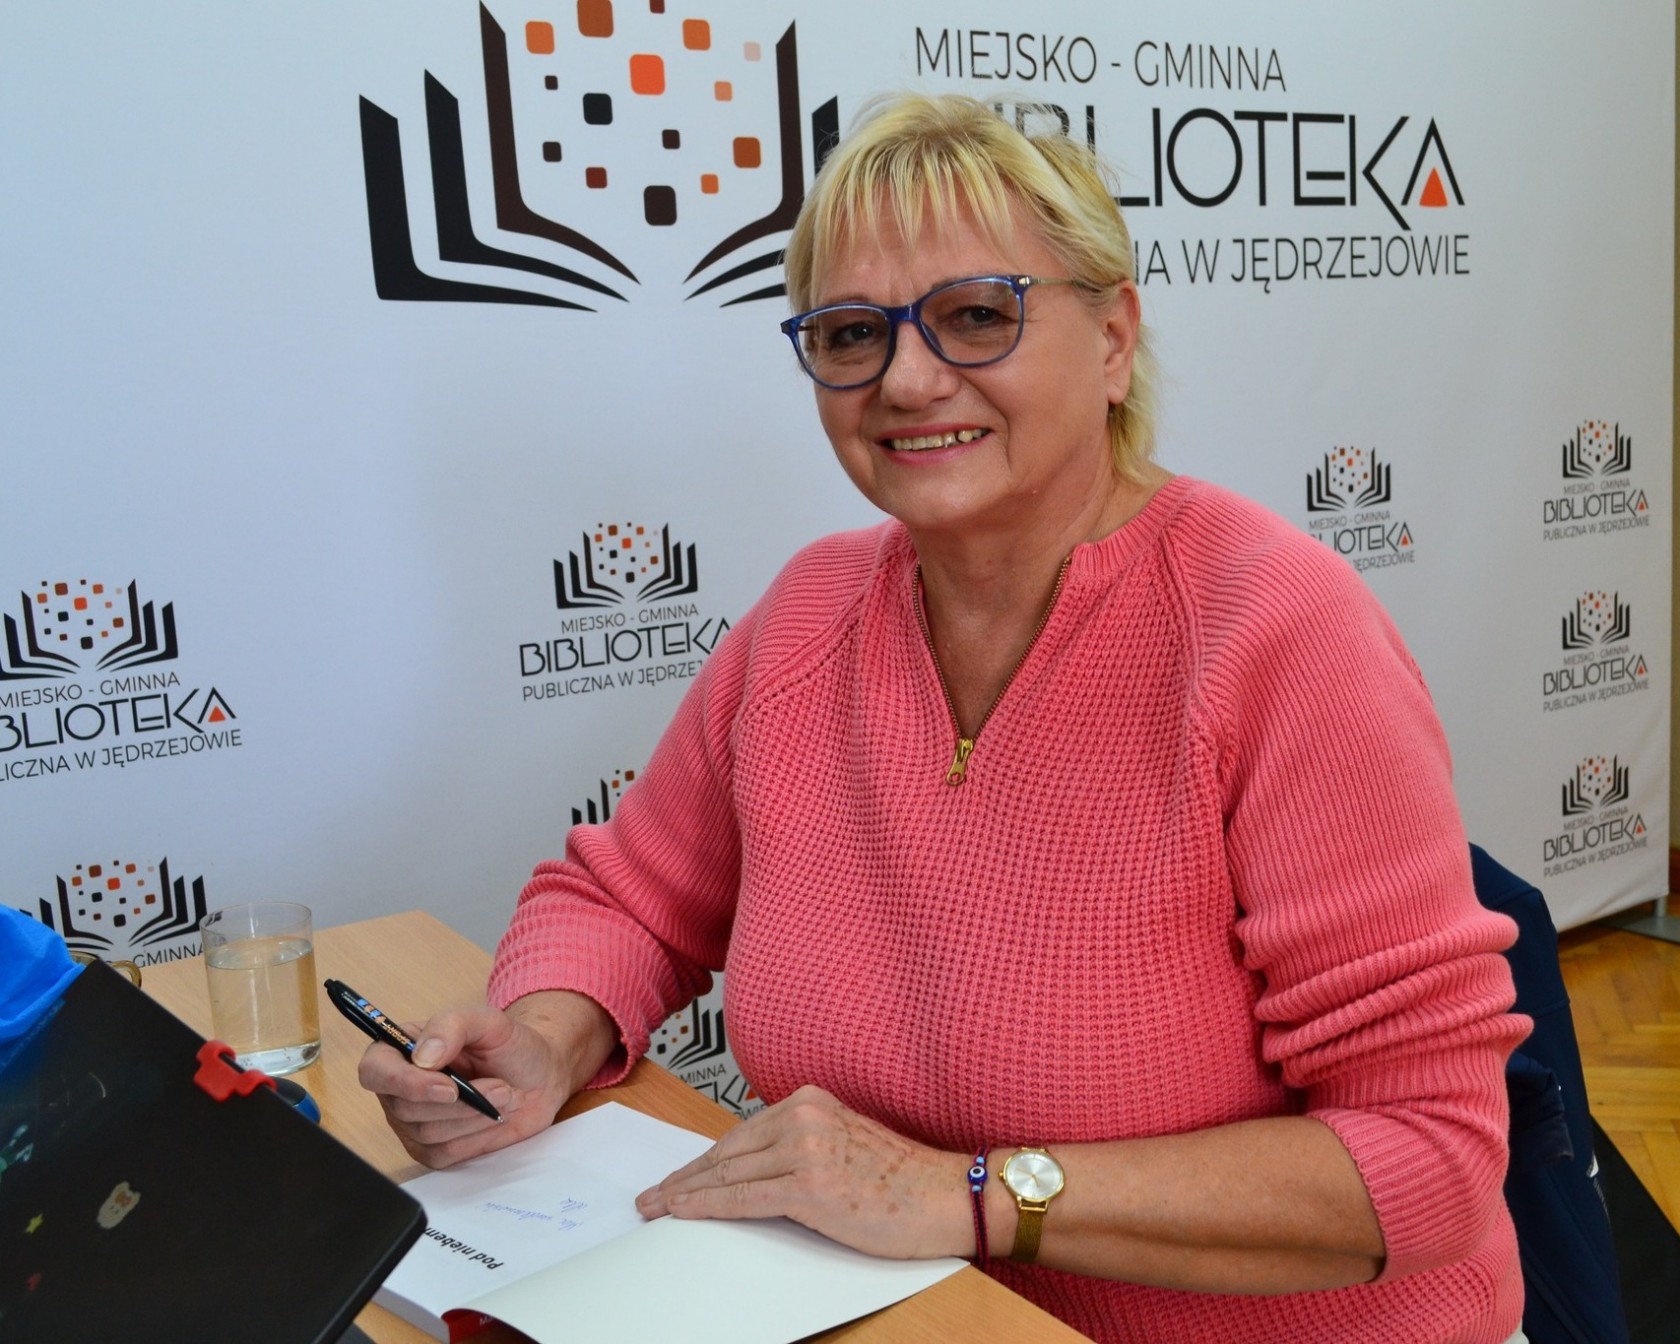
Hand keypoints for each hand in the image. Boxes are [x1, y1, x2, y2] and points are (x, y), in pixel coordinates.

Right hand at [358, 992, 613, 1167]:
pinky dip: (476, 1136)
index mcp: (402, 1050)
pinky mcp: (433, 1150)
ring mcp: (413, 1123)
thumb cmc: (509, 1045)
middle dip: (460, 1102)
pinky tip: (494, 1116)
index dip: (404, 1083)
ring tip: (505, 1095)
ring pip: (427, 1134)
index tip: (448, 1086)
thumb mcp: (488, 1021)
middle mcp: (399, 1089)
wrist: (539, 1077)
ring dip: (473, 1116)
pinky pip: (444, 1154)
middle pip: (404, 1108)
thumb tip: (422, 1056)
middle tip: (501, 1086)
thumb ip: (452, 1026)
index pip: (375, 1071)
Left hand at [634, 1085, 971, 1259]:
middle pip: (728, 1152)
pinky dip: (708, 1207)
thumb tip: (753, 1171)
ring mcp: (806, 1149)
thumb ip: (801, 1146)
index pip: (742, 1134)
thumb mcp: (844, 1143)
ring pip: (729, 1175)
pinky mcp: (810, 1186)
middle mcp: (804, 1116)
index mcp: (810, 1101)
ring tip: (658, 1207)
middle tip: (652, 1195)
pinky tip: (684, 1213)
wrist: (946, 1195)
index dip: (705, 1159)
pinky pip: (744, 1199)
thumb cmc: (902, 1179)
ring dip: (687, 1193)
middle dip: (686, 1176)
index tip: (678, 1176)